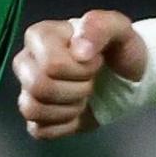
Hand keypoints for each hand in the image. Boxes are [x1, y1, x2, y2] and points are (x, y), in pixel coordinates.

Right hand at [12, 11, 142, 138]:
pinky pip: (39, 130)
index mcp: (40, 36)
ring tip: (85, 95)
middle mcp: (26, 61)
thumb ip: (99, 26)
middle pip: (38, 87)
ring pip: (34, 109)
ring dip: (71, 108)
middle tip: (92, 80)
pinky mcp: (37, 116)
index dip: (80, 69)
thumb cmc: (120, 49)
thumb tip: (79, 50)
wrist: (129, 77)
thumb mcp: (119, 27)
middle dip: (77, 89)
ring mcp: (28, 89)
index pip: (50, 64)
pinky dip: (65, 125)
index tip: (96, 61)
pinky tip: (77, 111)